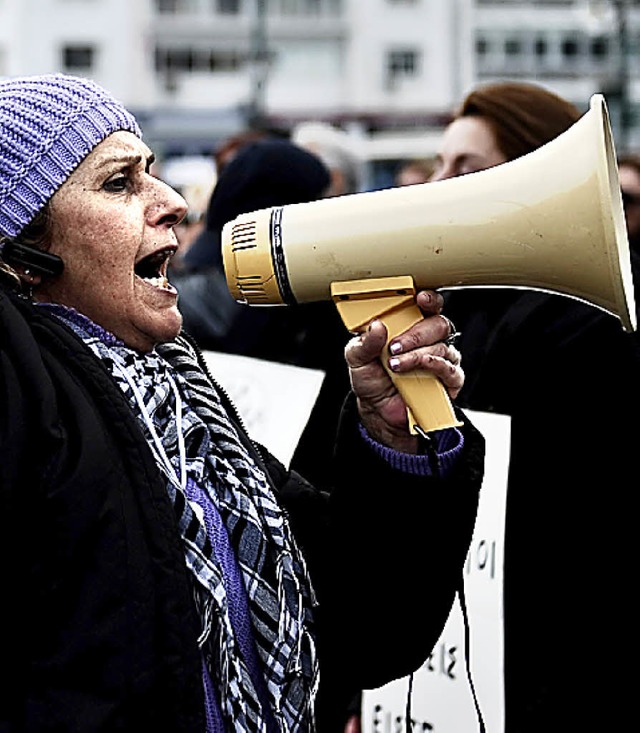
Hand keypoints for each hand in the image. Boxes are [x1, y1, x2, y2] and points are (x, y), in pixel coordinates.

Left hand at [345, 289, 462, 452]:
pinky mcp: (449, 380)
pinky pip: (451, 369)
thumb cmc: (372, 379)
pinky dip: (435, 367)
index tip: (420, 298)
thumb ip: (364, 342)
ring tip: (396, 365)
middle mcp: (429, 340)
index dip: (429, 299)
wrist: (378, 412)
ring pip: (443, 347)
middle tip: (395, 347)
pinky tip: (420, 369)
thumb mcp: (357, 358)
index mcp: (410, 326)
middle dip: (416, 334)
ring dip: (417, 355)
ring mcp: (441, 359)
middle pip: (438, 324)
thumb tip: (376, 326)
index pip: (427, 305)